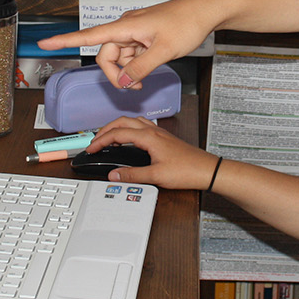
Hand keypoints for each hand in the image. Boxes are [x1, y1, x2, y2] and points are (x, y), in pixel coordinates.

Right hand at [37, 0, 216, 87]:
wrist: (205, 11)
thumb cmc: (186, 23)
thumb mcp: (163, 51)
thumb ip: (140, 68)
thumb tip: (122, 81)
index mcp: (125, 26)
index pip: (89, 35)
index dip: (65, 40)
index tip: (44, 42)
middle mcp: (126, 26)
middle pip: (106, 54)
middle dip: (115, 73)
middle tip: (134, 86)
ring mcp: (135, 31)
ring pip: (119, 56)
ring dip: (127, 71)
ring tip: (145, 79)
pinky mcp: (143, 35)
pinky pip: (131, 53)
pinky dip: (136, 65)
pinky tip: (149, 68)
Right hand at [88, 117, 219, 188]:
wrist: (206, 170)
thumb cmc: (187, 170)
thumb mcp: (156, 176)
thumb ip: (132, 175)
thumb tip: (114, 175)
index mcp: (148, 137)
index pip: (117, 133)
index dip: (101, 140)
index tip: (91, 149)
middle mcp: (153, 131)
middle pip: (122, 122)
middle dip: (105, 130)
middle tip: (95, 141)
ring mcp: (159, 133)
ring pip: (132, 122)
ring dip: (117, 127)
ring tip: (108, 137)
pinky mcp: (163, 138)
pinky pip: (141, 126)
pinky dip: (129, 129)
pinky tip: (128, 139)